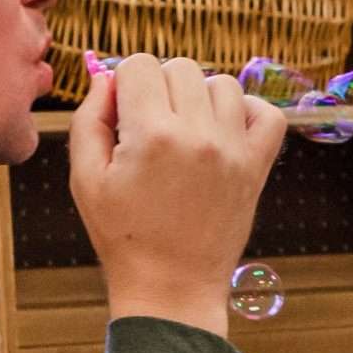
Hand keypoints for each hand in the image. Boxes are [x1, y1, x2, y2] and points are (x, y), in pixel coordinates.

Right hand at [68, 54, 284, 336]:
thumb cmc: (123, 237)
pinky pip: (267, 113)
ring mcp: (233, 150)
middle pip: (181, 67)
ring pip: (222, 83)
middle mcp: (198, 135)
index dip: (124, 83)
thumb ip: (90, 118)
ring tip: (185, 133)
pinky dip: (247, 112)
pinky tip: (223, 131)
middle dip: (160, 87)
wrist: (172, 288)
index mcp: (151, 135)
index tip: (123, 114)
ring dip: (200, 98)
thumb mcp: (85, 179)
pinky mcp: (256, 167)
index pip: (139, 64)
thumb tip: (107, 77)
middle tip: (151, 128)